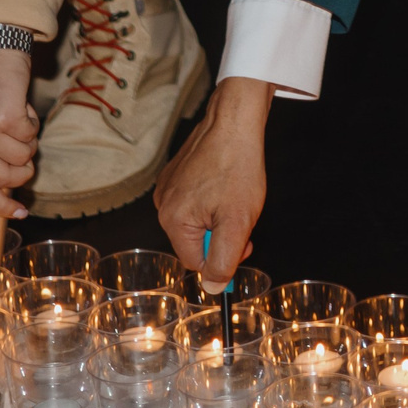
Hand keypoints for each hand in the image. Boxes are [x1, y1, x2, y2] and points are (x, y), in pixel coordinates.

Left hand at [0, 47, 36, 218]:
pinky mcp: (2, 118)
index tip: (18, 214)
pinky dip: (32, 123)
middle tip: (22, 148)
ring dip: (27, 141)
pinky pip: (30, 136)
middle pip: (3, 180)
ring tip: (16, 120)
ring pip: (21, 159)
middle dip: (21, 169)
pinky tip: (19, 107)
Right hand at [155, 78, 271, 287]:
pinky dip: (212, 198)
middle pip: (195, 241)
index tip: (245, 241)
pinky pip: (193, 200)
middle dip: (221, 233)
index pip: (196, 262)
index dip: (224, 256)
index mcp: (172, 219)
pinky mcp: (175, 173)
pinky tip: (224, 181)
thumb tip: (211, 287)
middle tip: (243, 215)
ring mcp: (167, 187)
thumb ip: (223, 259)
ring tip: (234, 194)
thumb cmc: (237, 167)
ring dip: (218, 216)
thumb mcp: (237, 222)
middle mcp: (162, 204)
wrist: (235, 120)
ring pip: (196, 221)